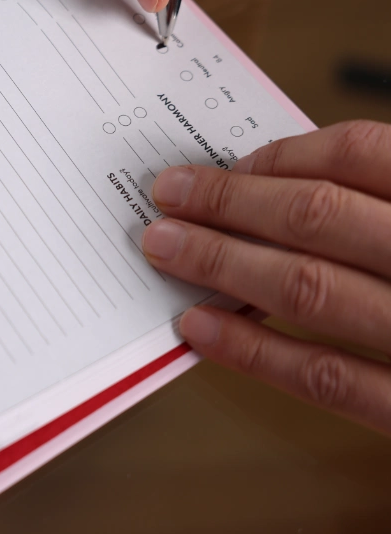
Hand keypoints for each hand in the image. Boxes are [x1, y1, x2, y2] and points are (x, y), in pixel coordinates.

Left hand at [141, 121, 390, 434]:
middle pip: (318, 216)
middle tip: (165, 196)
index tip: (229, 163)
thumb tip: (288, 184)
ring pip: (311, 289)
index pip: (361, 156)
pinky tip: (199, 326)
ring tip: (164, 247)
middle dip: (228, 203)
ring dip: (222, 263)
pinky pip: (327, 378)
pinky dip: (254, 349)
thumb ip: (388, 203)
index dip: (282, 154)